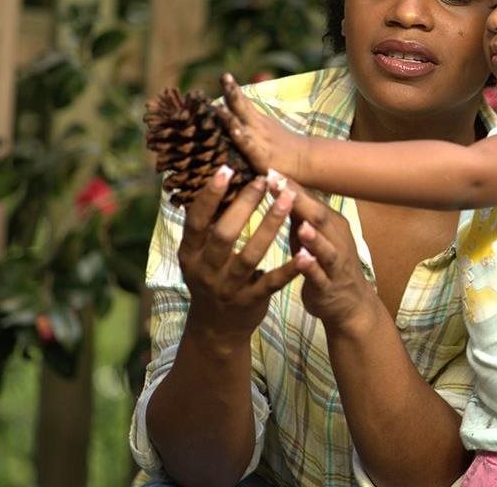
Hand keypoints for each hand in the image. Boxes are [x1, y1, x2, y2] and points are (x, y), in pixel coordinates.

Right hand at [179, 165, 304, 345]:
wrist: (216, 327)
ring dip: (270, 225)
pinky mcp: (251, 301)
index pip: (196, 220)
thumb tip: (215, 180)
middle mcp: (205, 270)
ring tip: (288, 199)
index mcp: (190, 253)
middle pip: (224, 234)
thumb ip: (206, 225)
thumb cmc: (211, 277)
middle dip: (244, 205)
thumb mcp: (199, 254)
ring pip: (250, 255)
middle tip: (265, 180)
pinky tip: (306, 253)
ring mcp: (228, 287)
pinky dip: (289, 268)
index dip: (209, 195)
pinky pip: (272, 282)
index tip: (226, 169)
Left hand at [219, 72, 304, 179]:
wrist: (306, 159)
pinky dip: (241, 137)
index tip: (224, 75)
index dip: (232, 88)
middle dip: (232, 92)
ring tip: (218, 107)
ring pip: (241, 124)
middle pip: (241, 106)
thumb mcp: (268, 126)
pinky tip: (234, 131)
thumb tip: (235, 108)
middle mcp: (256, 126)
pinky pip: (248, 145)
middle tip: (224, 77)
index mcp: (257, 119)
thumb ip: (251, 117)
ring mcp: (258, 140)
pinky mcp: (260, 156)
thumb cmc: (284, 146)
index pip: (243, 101)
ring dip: (229, 116)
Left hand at [285, 186, 382, 335]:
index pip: (309, 200)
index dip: (290, 185)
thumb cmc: (324, 263)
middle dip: (299, 201)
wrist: (350, 302)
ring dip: (313, 236)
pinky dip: (312, 267)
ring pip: (326, 248)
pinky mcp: (329, 286)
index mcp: (330, 224)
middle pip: (319, 217)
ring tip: (300, 224)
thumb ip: (298, 214)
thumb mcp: (311, 235)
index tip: (269, 168)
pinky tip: (302, 260)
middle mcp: (336, 239)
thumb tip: (276, 184)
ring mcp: (335, 264)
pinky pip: (321, 276)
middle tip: (278, 185)